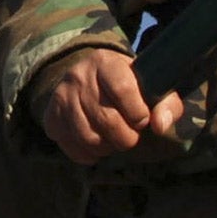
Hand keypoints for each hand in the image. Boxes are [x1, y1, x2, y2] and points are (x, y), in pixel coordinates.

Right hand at [42, 48, 183, 165]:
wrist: (87, 79)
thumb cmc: (126, 86)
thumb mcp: (148, 85)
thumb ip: (166, 103)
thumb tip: (160, 126)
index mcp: (105, 62)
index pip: (123, 90)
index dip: (138, 113)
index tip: (143, 119)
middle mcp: (78, 76)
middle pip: (107, 120)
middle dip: (127, 137)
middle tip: (131, 135)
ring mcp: (62, 97)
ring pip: (90, 138)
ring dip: (108, 147)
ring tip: (113, 138)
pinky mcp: (51, 118)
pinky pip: (73, 149)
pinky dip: (90, 155)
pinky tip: (97, 143)